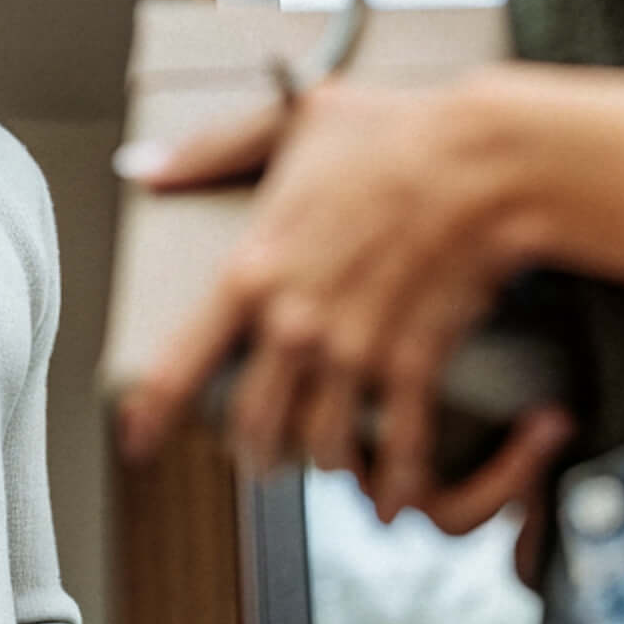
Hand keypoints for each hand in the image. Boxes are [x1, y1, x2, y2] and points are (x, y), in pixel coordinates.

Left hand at [117, 75, 570, 527]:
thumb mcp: (289, 125)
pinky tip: (393, 498)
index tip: (139, 442)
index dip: (153, 414)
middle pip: (252, 423)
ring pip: (320, 444)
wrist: (483, 160)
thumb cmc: (394, 132)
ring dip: (322, 464)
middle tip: (260, 459)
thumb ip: (211, 152)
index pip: (179, 364)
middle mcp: (294, 325)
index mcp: (252, 270)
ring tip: (326, 465)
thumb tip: (144, 166)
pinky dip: (395, 480)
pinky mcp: (413, 366)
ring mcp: (354, 353)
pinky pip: (396, 447)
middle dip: (254, 452)